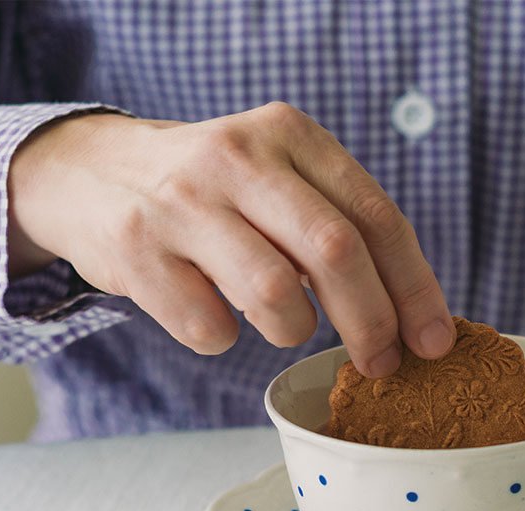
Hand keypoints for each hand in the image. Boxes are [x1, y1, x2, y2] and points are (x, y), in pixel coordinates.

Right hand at [6, 103, 454, 376]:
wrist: (90, 172)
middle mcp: (237, 157)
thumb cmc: (210, 190)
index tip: (434, 341)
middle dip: (371, 321)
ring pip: (275, 294)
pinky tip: (213, 313)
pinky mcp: (135, 250)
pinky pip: (209, 326)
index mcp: (289, 134)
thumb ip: (336, 222)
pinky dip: (224, 338)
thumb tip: (410, 317)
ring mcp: (181, 202)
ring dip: (293, 331)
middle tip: (381, 363)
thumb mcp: (275, 174)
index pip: (376, 215)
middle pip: (335, 251)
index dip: (414, 287)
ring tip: (283, 324)